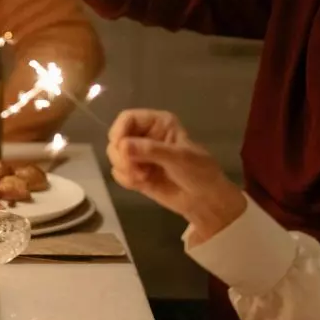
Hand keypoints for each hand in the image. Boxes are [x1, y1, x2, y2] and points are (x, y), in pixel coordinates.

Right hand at [107, 109, 245, 239]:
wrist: (204, 200)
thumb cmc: (198, 171)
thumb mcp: (178, 157)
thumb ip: (150, 150)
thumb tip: (122, 147)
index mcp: (157, 123)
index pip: (127, 118)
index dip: (119, 131)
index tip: (121, 148)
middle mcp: (145, 135)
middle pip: (116, 138)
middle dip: (121, 155)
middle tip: (136, 170)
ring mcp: (139, 155)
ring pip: (114, 156)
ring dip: (125, 169)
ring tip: (143, 178)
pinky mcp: (136, 173)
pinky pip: (118, 173)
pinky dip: (126, 179)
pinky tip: (142, 184)